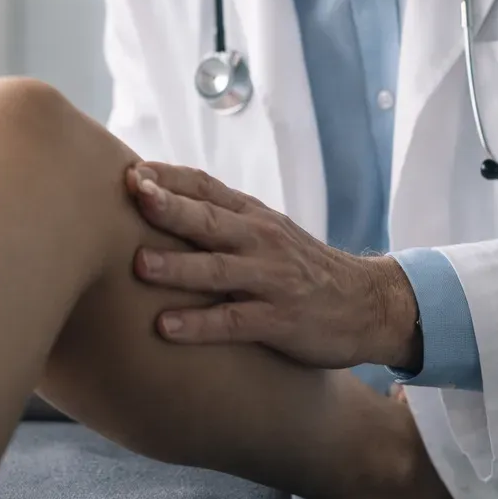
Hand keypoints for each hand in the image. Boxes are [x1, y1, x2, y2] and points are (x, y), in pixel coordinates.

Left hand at [125, 163, 420, 370]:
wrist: (368, 304)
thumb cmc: (301, 268)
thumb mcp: (268, 233)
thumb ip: (223, 219)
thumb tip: (159, 201)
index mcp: (253, 217)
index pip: (206, 187)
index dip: (168, 177)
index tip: (129, 171)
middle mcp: (260, 241)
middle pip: (209, 219)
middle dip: (170, 206)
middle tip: (134, 194)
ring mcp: (271, 280)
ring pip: (218, 269)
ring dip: (178, 266)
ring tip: (140, 264)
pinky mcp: (280, 320)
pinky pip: (235, 321)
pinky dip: (200, 324)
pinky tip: (167, 327)